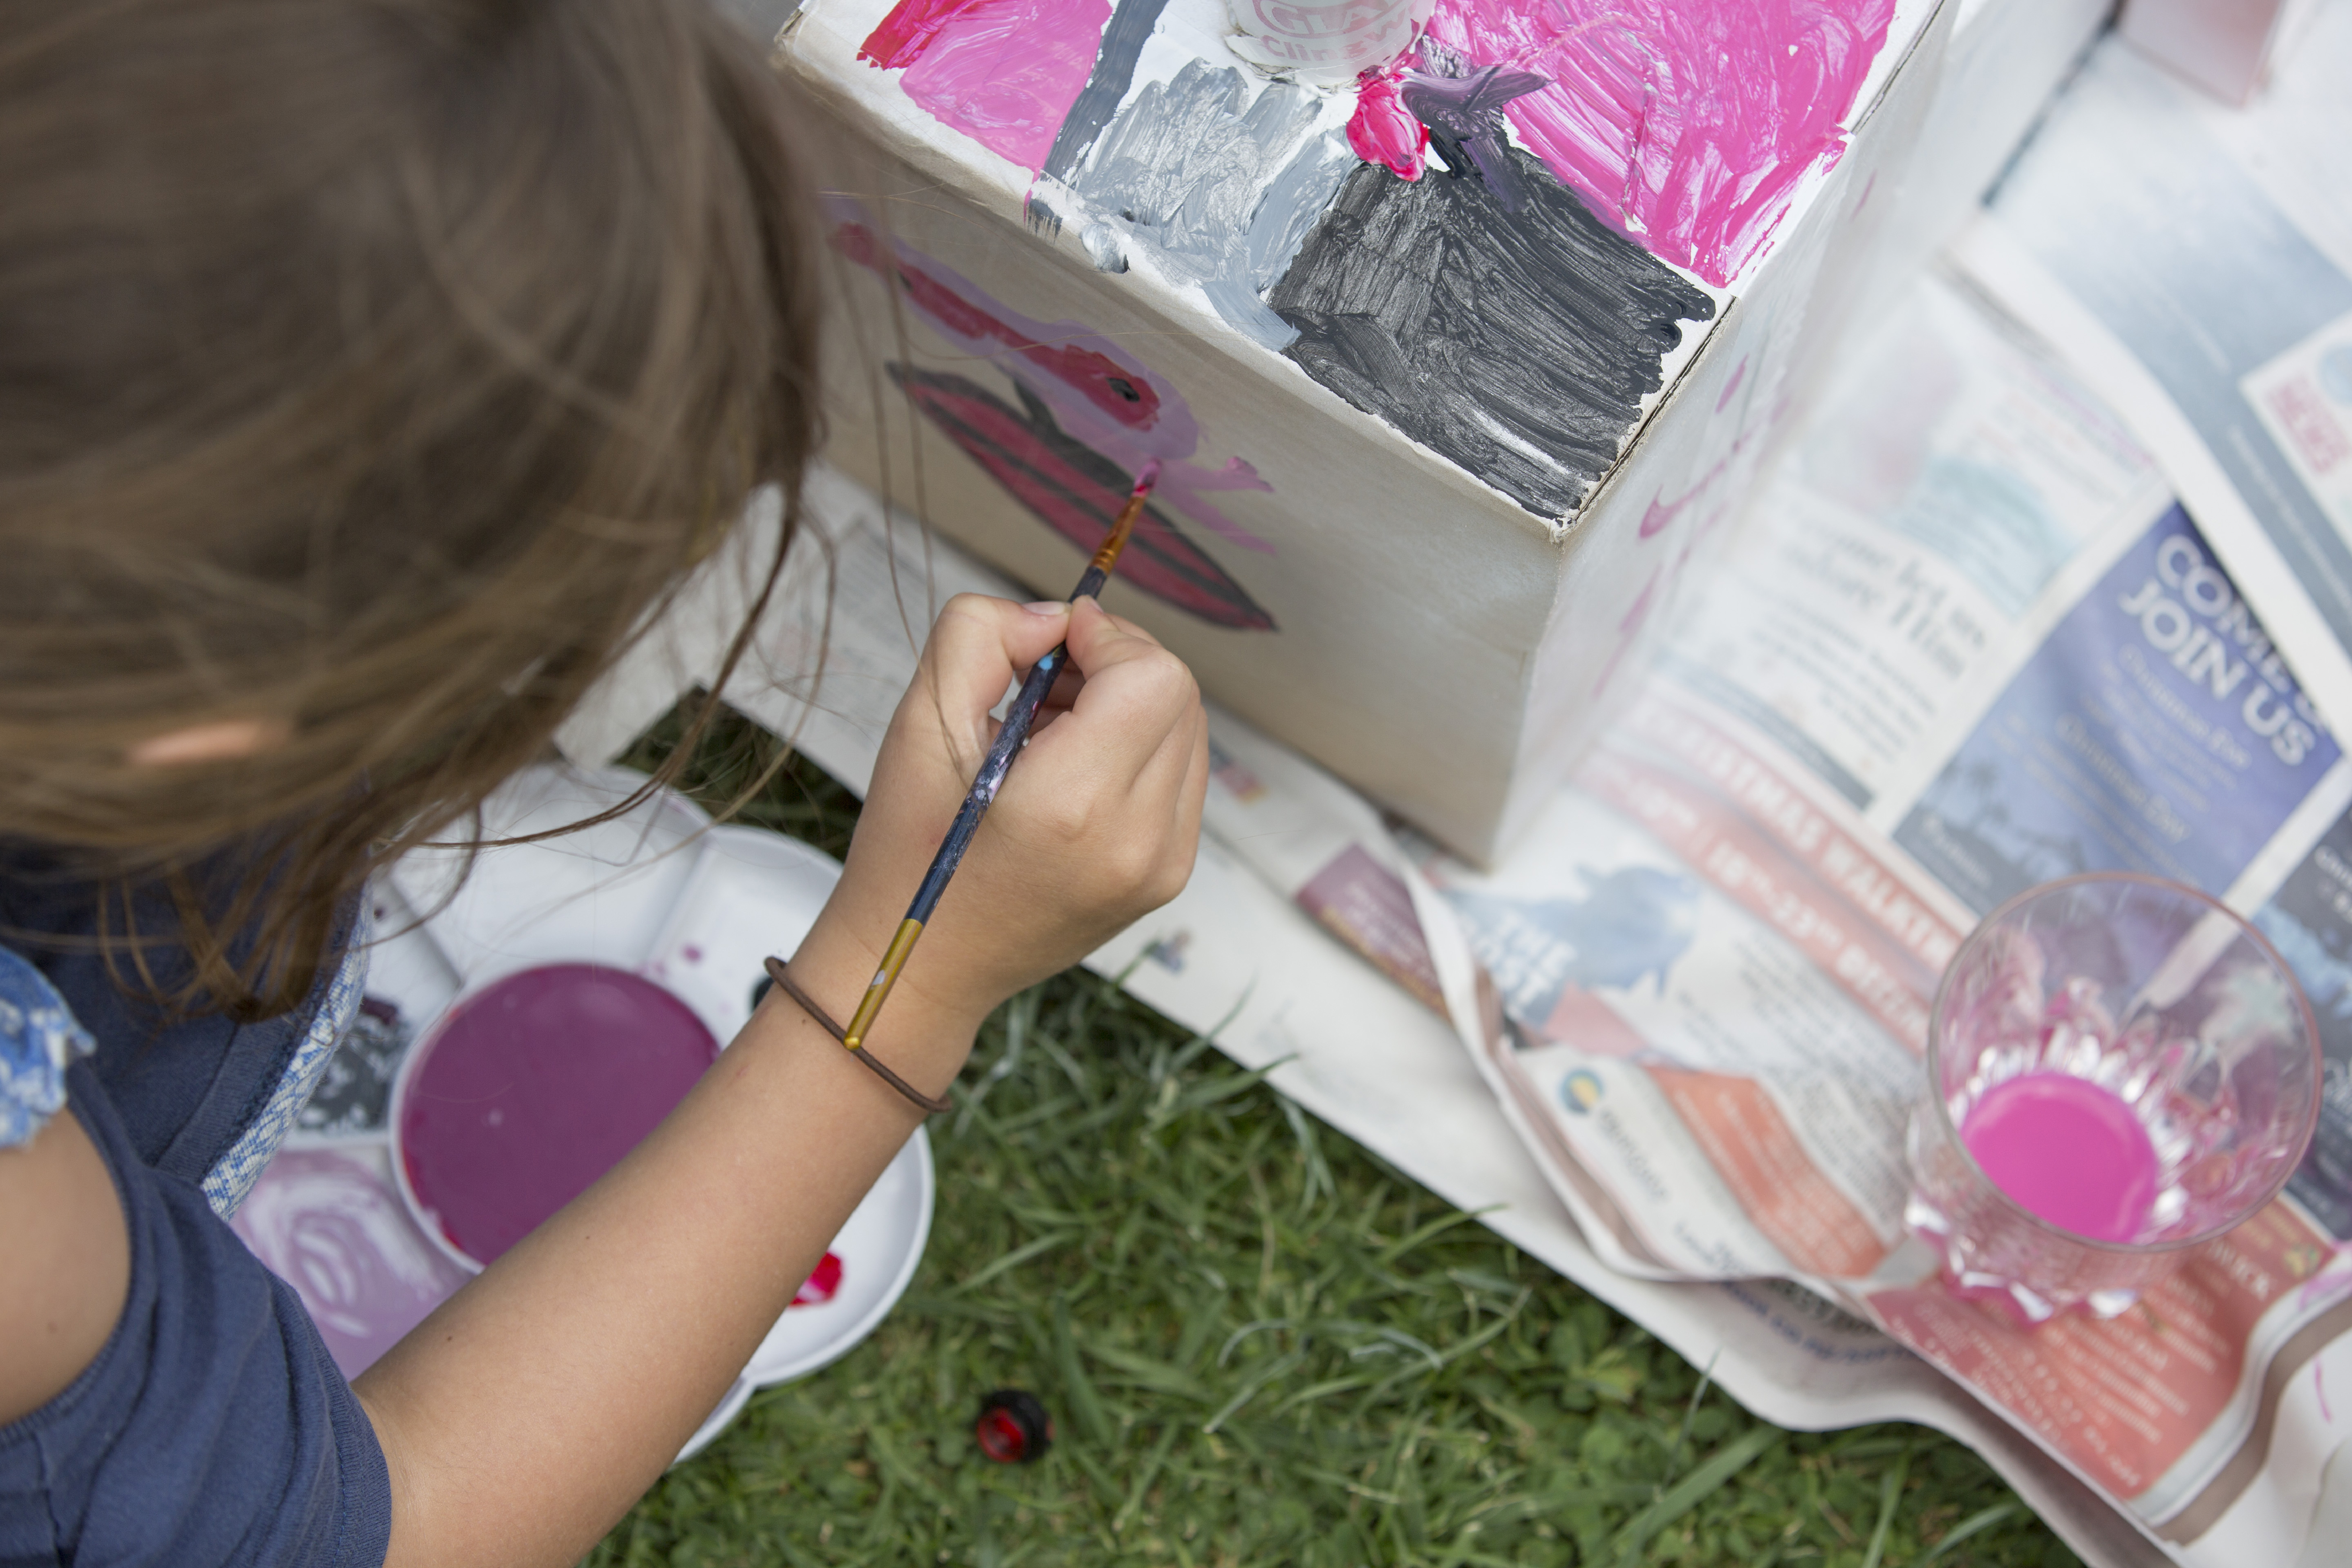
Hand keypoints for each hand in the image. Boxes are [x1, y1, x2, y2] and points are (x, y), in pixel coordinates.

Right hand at [795, 594, 1207, 1048]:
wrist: (923, 965)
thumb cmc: (912, 849)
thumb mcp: (919, 726)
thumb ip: (979, 637)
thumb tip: (1055, 618)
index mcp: (1074, 805)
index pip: (1152, 675)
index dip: (1107, 637)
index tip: (1051, 643)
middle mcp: (1137, 841)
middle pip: (1178, 695)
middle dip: (1117, 663)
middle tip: (1044, 681)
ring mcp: (1161, 866)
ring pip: (1187, 732)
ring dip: (1130, 704)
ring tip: (1052, 728)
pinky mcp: (1166, 877)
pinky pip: (1180, 778)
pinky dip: (1138, 750)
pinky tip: (1072, 768)